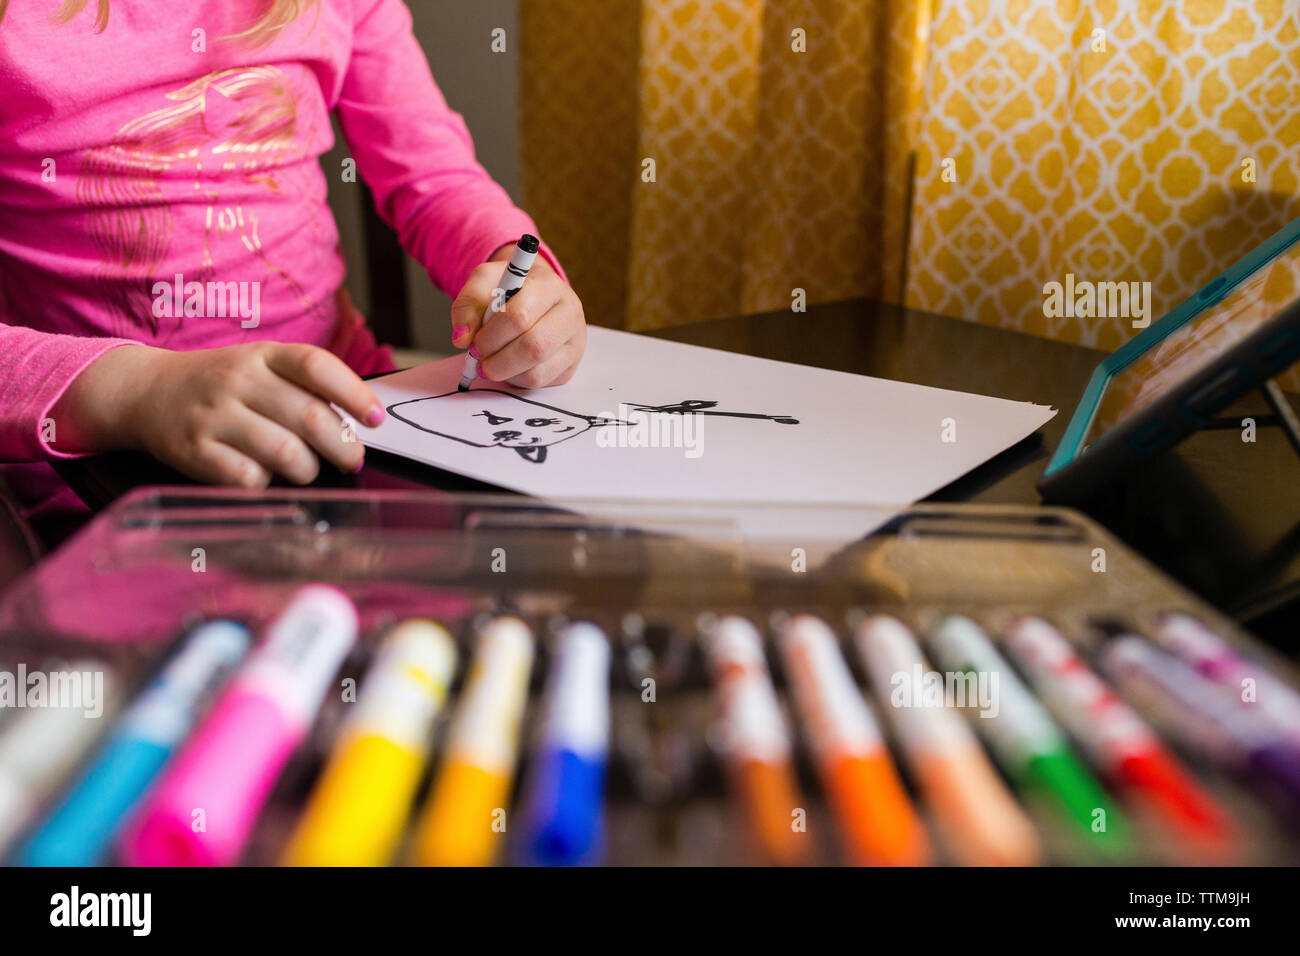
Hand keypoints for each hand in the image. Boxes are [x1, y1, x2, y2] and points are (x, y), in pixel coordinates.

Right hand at [50, 342, 385, 487]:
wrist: (144, 391)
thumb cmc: (221, 385)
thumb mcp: (260, 367)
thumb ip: (306, 386)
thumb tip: (363, 421)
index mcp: (262, 355)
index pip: (317, 366)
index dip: (354, 394)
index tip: (377, 419)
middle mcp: (238, 380)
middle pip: (310, 417)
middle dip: (343, 446)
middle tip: (352, 459)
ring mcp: (214, 416)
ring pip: (286, 453)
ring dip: (309, 470)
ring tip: (308, 469)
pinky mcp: (194, 452)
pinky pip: (249, 479)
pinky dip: (268, 484)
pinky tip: (266, 477)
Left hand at [449, 246, 586, 387]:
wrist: (534, 295)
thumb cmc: (507, 289)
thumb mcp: (483, 284)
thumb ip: (467, 306)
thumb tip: (462, 339)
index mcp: (549, 286)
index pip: (519, 316)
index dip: (491, 336)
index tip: (473, 344)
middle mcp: (570, 312)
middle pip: (533, 347)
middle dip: (498, 360)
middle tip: (479, 362)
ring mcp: (575, 341)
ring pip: (537, 370)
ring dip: (505, 374)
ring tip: (491, 364)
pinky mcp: (571, 364)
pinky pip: (541, 383)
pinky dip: (517, 380)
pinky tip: (509, 368)